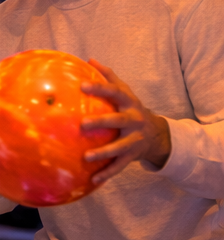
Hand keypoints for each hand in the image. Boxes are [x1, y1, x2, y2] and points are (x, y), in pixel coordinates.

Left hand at [80, 60, 171, 182]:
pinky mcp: (133, 155)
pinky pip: (119, 166)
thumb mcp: (125, 91)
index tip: (82, 86)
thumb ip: (108, 77)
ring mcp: (135, 139)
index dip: (99, 88)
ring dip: (103, 152)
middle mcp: (134, 120)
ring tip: (86, 157)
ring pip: (119, 147)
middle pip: (118, 120)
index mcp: (129, 103)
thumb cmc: (131, 108)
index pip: (114, 92)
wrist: (158, 134)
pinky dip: (107, 173)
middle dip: (101, 122)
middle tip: (82, 124)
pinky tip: (92, 180)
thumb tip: (89, 59)